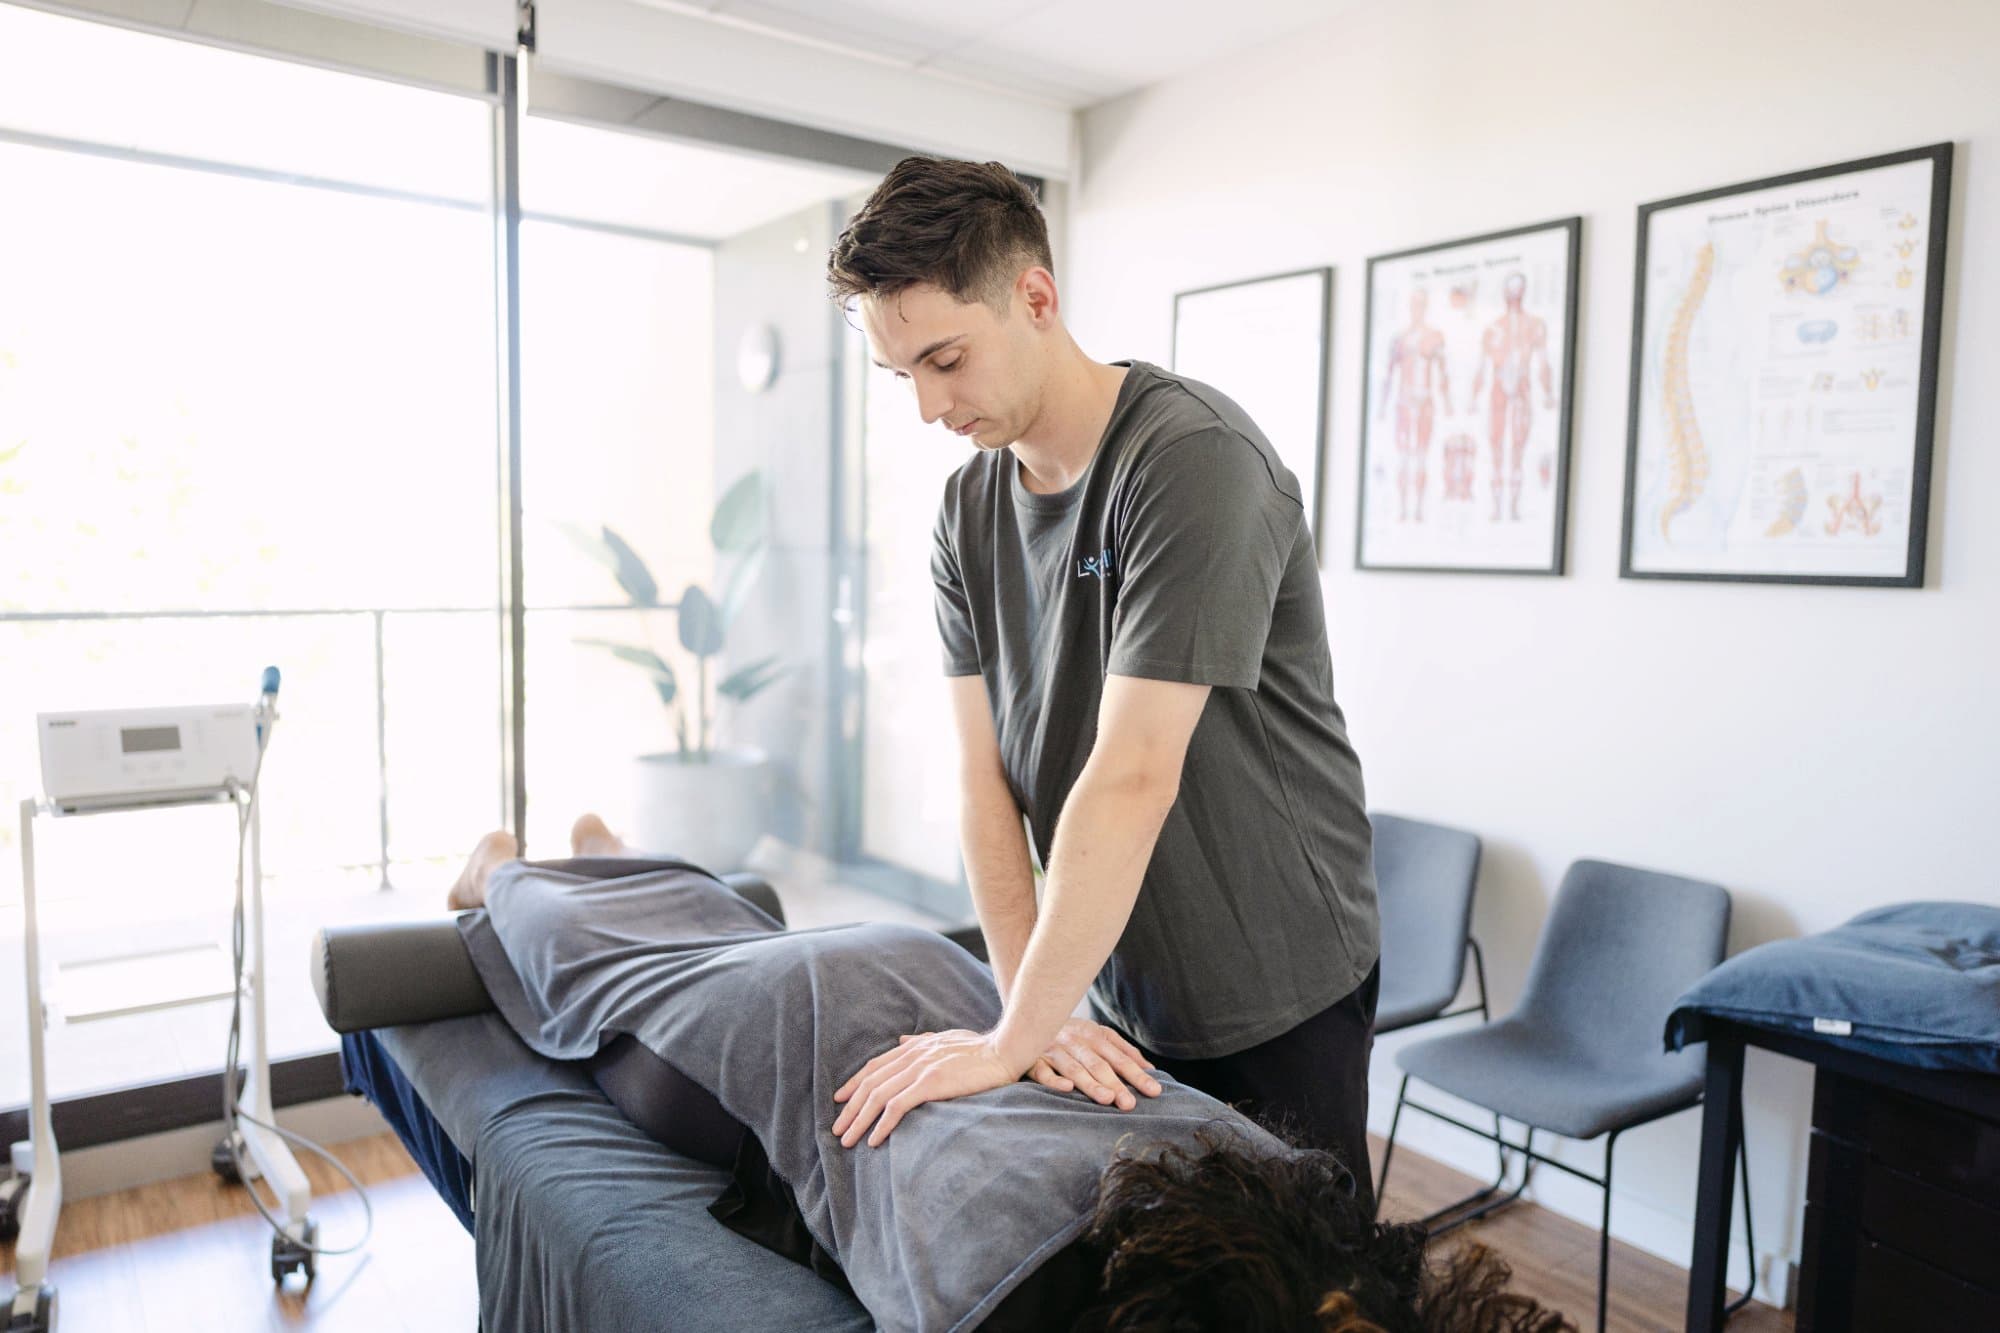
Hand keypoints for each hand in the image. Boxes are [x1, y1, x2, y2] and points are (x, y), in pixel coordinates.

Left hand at [831, 1029, 1016, 1147]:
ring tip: (848, 1140)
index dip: (854, 1083)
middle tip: (837, 1129)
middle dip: (850, 1108)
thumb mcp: (946, 1038)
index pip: (875, 1066)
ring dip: (859, 1120)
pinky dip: (882, 1124)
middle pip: (871, 1083)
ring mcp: (921, 1069)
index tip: (840, 1100)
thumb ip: (922, 1040)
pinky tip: (875, 1139)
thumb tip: (902, 1039)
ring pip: (879, 1096)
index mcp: (914, 1045)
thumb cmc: (981, 1047)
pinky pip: (898, 1106)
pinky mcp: (932, 1083)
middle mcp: (912, 1055)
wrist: (1005, 1049)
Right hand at [1023, 1018, 1160, 1110]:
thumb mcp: (1098, 1034)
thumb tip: (1151, 1069)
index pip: (1120, 1058)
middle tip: (1130, 1103)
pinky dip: (1053, 1080)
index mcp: (1093, 1035)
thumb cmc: (1071, 1033)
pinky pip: (1042, 1071)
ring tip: (1106, 1099)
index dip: (1137, 1074)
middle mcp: (1075, 1041)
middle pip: (1098, 1065)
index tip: (1154, 1091)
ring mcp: (1053, 1050)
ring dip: (1090, 1083)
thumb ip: (1124, 1051)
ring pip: (1074, 1068)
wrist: (1029, 1015)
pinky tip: (1066, 1088)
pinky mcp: (1032, 1060)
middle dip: (1116, 1084)